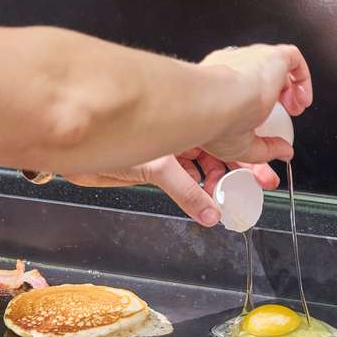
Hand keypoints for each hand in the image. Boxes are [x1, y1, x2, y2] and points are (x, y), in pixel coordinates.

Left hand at [66, 150, 280, 227]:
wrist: (73, 149)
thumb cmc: (109, 141)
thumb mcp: (156, 167)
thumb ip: (185, 191)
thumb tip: (209, 213)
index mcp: (183, 124)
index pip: (224, 139)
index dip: (244, 155)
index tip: (263, 168)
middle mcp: (177, 136)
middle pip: (218, 154)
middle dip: (240, 171)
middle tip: (261, 185)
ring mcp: (165, 152)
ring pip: (203, 168)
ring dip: (222, 183)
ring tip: (242, 198)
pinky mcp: (153, 169)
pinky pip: (184, 183)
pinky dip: (200, 195)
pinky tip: (213, 205)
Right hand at [197, 43, 312, 164]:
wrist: (215, 102)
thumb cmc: (216, 123)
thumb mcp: (242, 147)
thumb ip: (265, 149)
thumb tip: (283, 152)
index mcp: (218, 86)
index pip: (241, 89)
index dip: (258, 105)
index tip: (266, 123)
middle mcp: (233, 69)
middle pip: (260, 78)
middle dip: (277, 97)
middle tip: (285, 115)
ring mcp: (252, 59)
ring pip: (276, 68)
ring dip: (290, 89)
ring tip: (295, 108)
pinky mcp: (272, 56)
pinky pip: (293, 58)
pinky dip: (302, 78)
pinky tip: (303, 98)